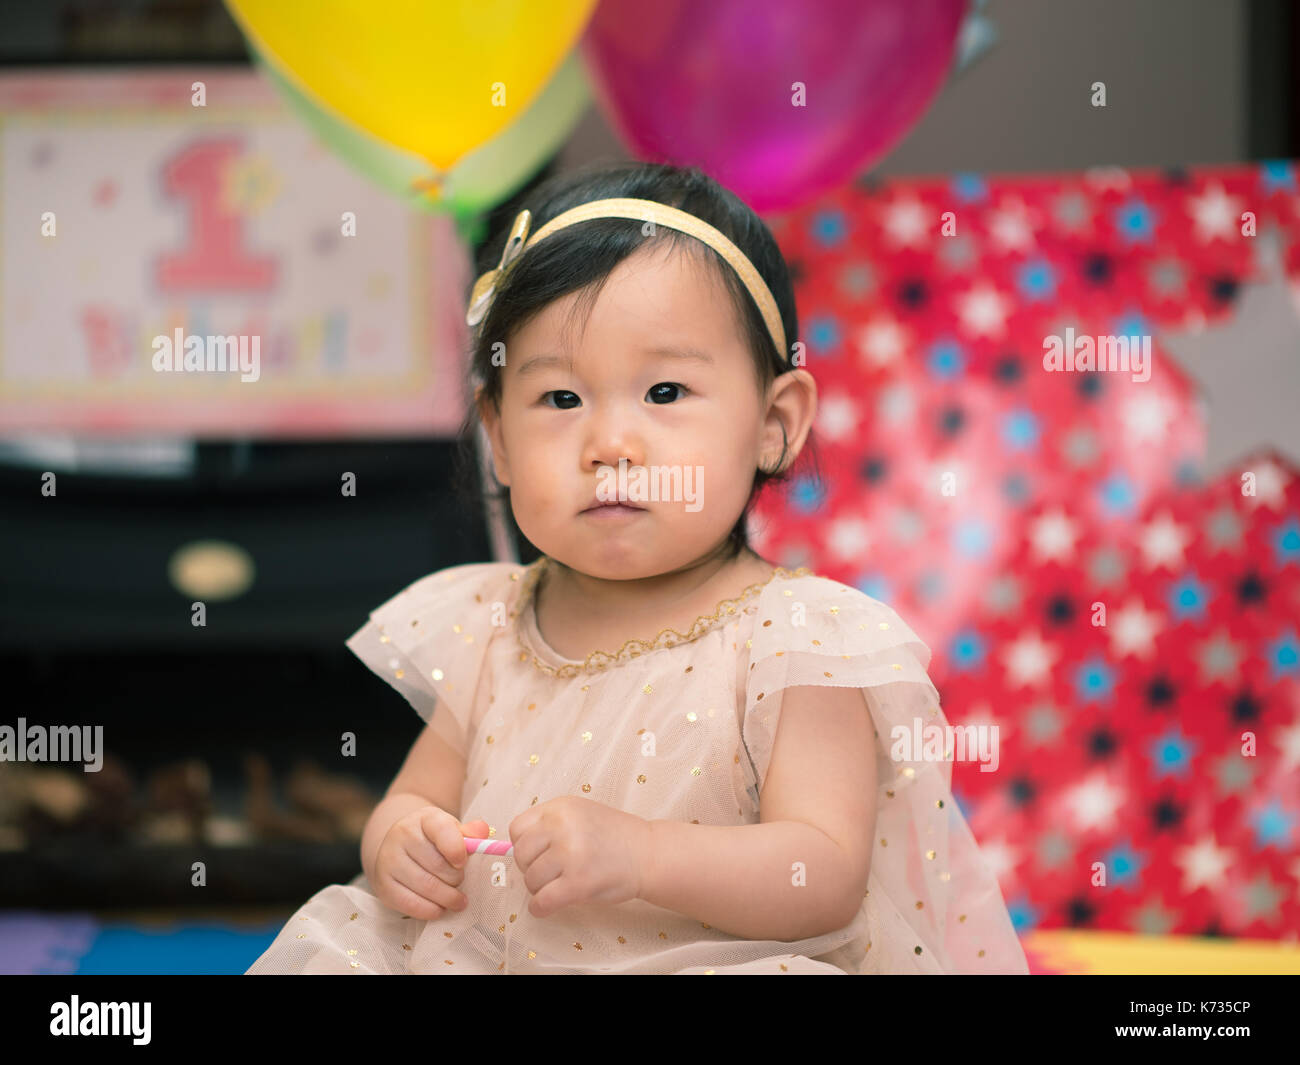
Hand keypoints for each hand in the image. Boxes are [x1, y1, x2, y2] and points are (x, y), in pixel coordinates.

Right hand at [371, 806, 491, 920]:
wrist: (397, 848)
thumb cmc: (432, 841)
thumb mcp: (450, 830)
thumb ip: (469, 832)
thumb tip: (483, 832)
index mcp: (424, 818)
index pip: (442, 829)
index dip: (457, 849)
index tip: (463, 863)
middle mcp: (402, 835)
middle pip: (437, 864)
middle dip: (456, 879)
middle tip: (460, 882)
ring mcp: (389, 860)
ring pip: (426, 886)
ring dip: (447, 897)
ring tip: (457, 899)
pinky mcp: (383, 885)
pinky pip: (411, 904)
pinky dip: (431, 910)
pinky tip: (440, 908)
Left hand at [508, 796, 650, 917]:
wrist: (648, 854)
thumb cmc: (614, 837)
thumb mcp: (580, 815)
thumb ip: (550, 825)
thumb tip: (513, 850)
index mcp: (561, 807)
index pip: (517, 828)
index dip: (524, 846)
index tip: (537, 855)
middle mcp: (563, 826)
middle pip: (521, 855)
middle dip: (530, 869)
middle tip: (549, 874)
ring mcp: (571, 853)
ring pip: (531, 880)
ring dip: (539, 889)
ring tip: (558, 887)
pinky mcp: (579, 882)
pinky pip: (542, 901)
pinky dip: (540, 908)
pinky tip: (548, 907)